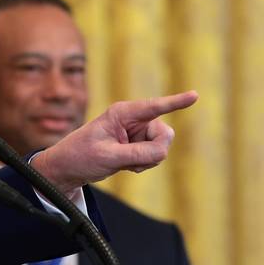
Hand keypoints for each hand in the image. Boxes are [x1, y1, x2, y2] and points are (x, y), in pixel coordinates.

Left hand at [31, 91, 198, 195]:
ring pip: (161, 147)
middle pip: (164, 133)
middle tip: (132, 162)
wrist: (67, 169)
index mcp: (122, 113)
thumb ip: (137, 153)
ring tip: (123, 162)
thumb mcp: (108, 156)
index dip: (176, 102)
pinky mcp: (137, 146)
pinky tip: (126, 166)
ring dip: (147, 160)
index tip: (195, 95)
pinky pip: (155, 156)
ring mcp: (136, 133)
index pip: (154, 106)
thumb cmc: (81, 156)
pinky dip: (144, 164)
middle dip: (154, 150)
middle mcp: (132, 120)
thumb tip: (163, 151)